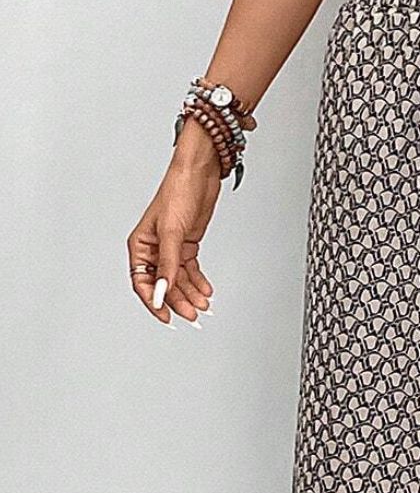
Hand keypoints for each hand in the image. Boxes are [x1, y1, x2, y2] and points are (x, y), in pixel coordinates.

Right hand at [128, 119, 221, 325]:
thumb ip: (167, 264)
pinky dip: (198, 282)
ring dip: (191, 294)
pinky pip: (190, 270)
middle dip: (178, 301)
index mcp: (140, 246)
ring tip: (203, 306)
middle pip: (164, 284)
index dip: (154, 302)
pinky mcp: (186, 245)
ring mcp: (170, 248)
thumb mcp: (172, 233)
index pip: (142, 282)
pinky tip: (206, 291)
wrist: (199, 175)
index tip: (166, 316)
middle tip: (193, 315)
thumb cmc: (178, 193)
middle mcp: (153, 249)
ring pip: (178, 280)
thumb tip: (163, 291)